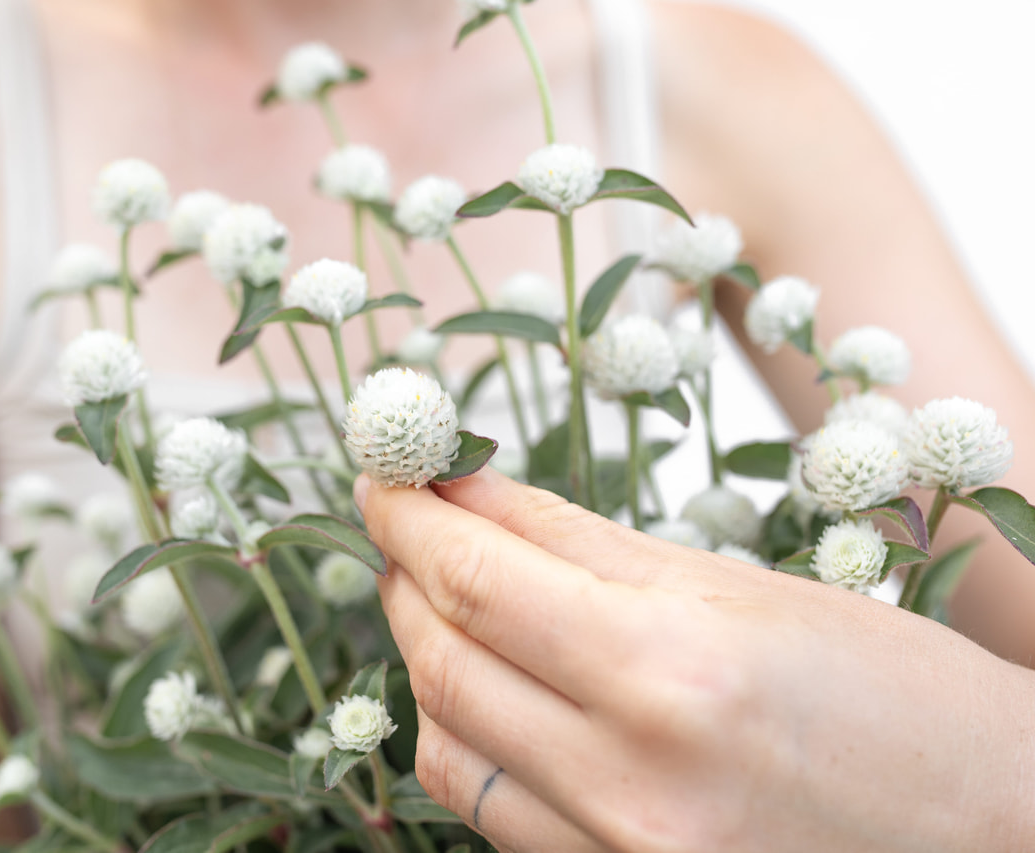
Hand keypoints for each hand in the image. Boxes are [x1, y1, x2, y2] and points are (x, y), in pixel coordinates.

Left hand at [356, 467, 1034, 852]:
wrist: (989, 835)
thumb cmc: (893, 696)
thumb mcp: (735, 588)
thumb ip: (578, 540)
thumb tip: (462, 487)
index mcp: (672, 672)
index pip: (477, 577)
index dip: (408, 513)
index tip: (383, 471)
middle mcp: (632, 781)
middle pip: (445, 659)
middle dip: (406, 575)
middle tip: (406, 520)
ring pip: (448, 742)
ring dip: (425, 656)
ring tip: (443, 598)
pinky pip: (490, 810)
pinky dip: (467, 735)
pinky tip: (489, 687)